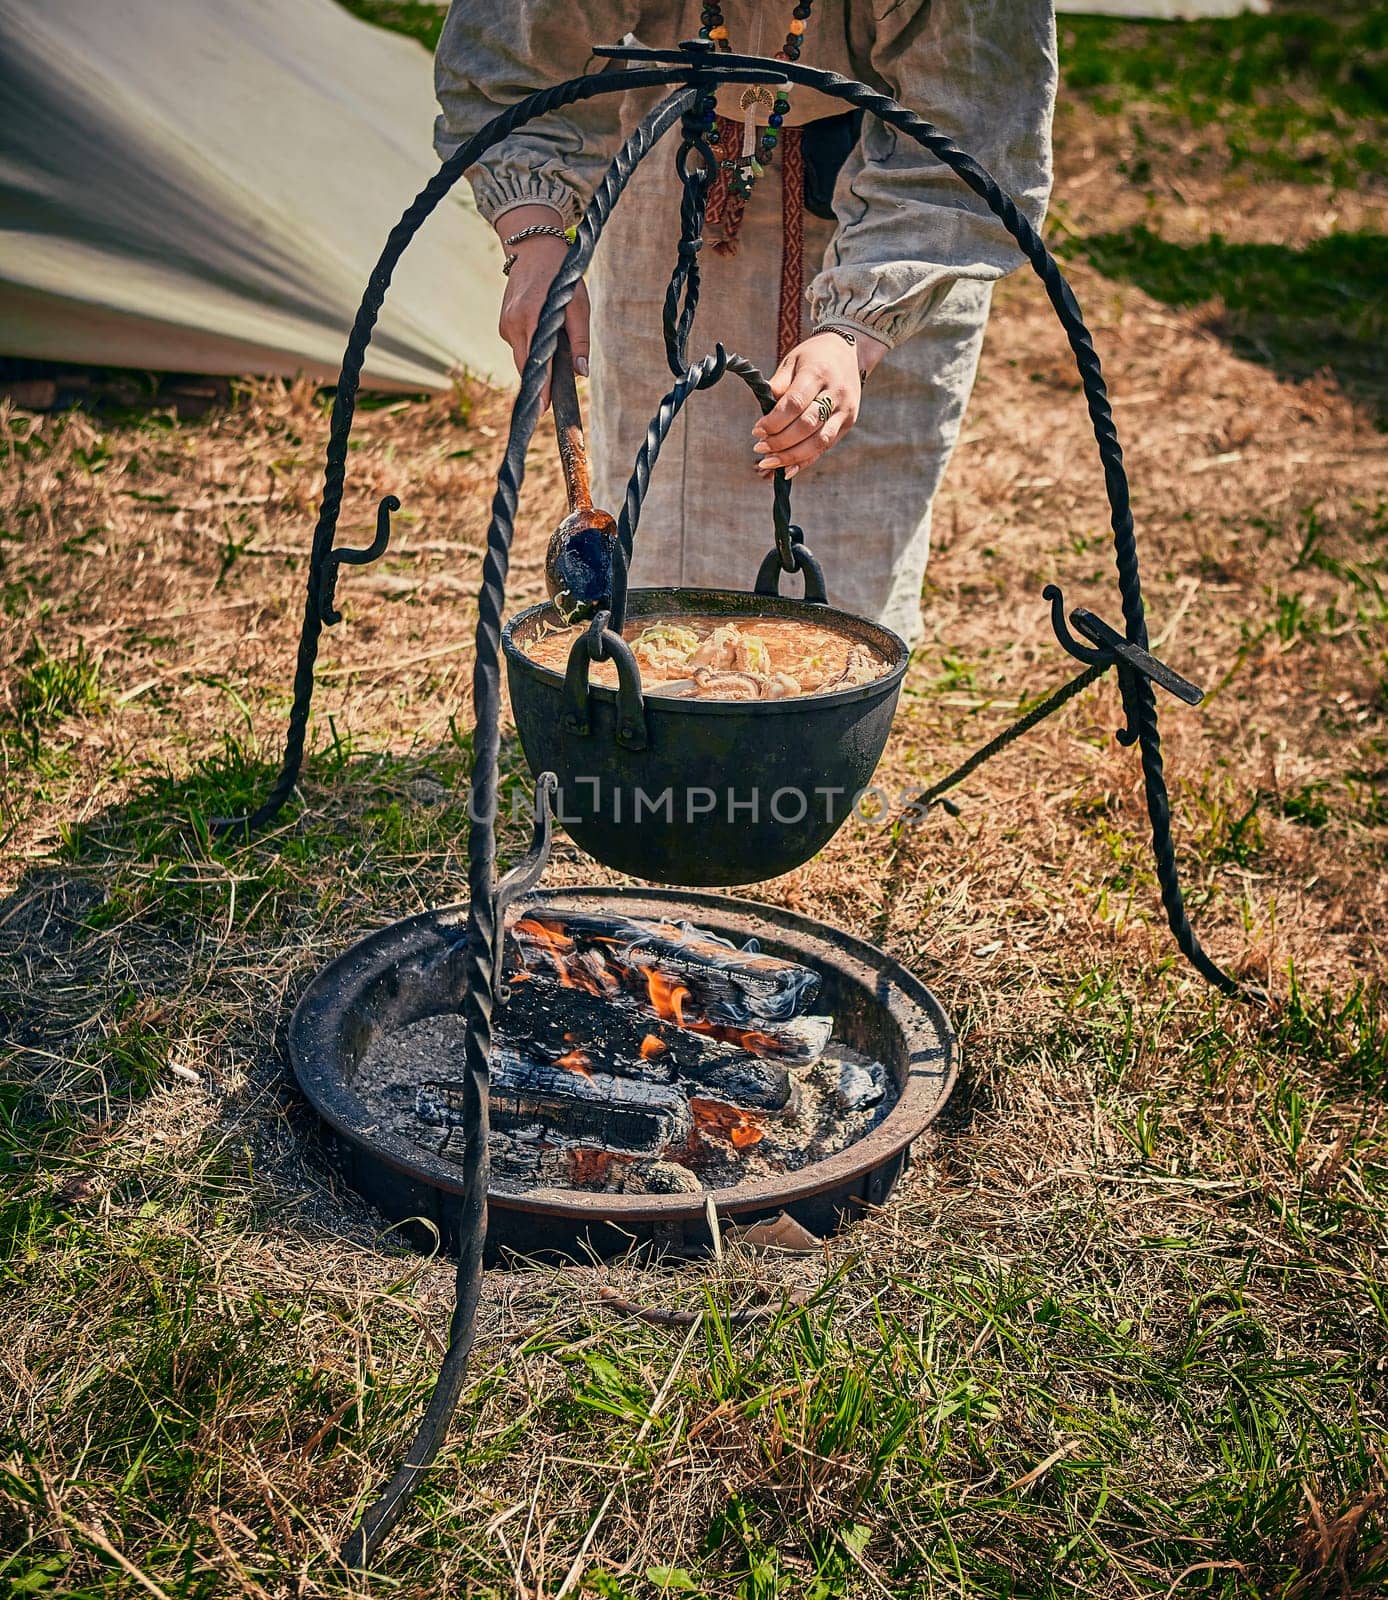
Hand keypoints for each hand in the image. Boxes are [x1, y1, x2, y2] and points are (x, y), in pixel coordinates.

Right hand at [496, 205, 589, 407]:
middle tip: (549, 403)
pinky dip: (531, 349)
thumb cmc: (562, 276)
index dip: (541, 389)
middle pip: (526, 367)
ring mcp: (505, 325)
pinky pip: (518, 346)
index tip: (542, 411)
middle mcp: (513, 324)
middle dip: (539, 383)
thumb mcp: (579, 305)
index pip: (538, 364)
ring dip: (537, 364)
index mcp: (532, 319)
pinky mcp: (503, 324)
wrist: (533, 249)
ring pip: (522, 358)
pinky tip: (541, 336)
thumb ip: (580, 339)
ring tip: (552, 357)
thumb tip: (582, 372)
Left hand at [753, 329, 887, 479]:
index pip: (795, 403)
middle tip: (759, 448)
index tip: (756, 430)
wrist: (850, 352)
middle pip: (807, 425)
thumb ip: (779, 384)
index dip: (774, 421)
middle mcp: (836, 393)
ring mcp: (845, 410)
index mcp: (819, 373)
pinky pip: (825, 447)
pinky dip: (805, 461)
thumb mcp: (793, 360)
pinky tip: (786, 470)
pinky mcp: (848, 422)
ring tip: (768, 461)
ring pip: (818, 441)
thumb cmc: (813, 357)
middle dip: (780, 441)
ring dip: (791, 456)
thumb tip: (765, 411)